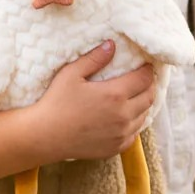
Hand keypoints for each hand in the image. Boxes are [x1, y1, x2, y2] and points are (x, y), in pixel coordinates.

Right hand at [33, 41, 155, 161]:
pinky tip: (126, 117)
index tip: (146, 65)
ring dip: (143, 105)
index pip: (144, 79)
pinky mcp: (116, 148)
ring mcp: (121, 134)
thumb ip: (94, 58)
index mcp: (115, 95)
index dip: (148, 70)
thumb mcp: (71, 74)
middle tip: (144, 79)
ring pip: (144, 116)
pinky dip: (134, 123)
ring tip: (136, 96)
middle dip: (149, 85)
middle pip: (149, 97)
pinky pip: (134, 134)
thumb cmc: (55, 102)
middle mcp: (123, 116)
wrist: (45, 136)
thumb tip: (112, 45)